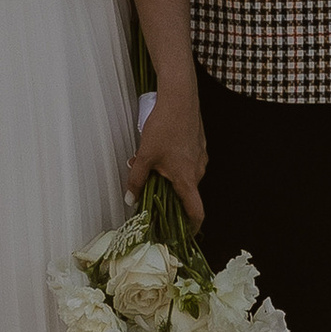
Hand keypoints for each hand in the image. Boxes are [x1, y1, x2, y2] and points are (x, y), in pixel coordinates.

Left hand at [125, 74, 206, 220]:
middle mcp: (198, 170)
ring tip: (150, 163)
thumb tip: (130, 200)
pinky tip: (160, 149)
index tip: (184, 235)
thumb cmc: (164, 126)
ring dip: (169, 176)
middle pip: (186, 193)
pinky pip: (188, 162)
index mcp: (187, 178)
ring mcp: (201, 157)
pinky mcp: (199, 145)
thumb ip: (136, 180)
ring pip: (185, 176)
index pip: (196, 212)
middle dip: (168, 194)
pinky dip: (174, 163)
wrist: (179, 96)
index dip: (192, 227)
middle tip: (149, 189)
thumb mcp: (144, 155)